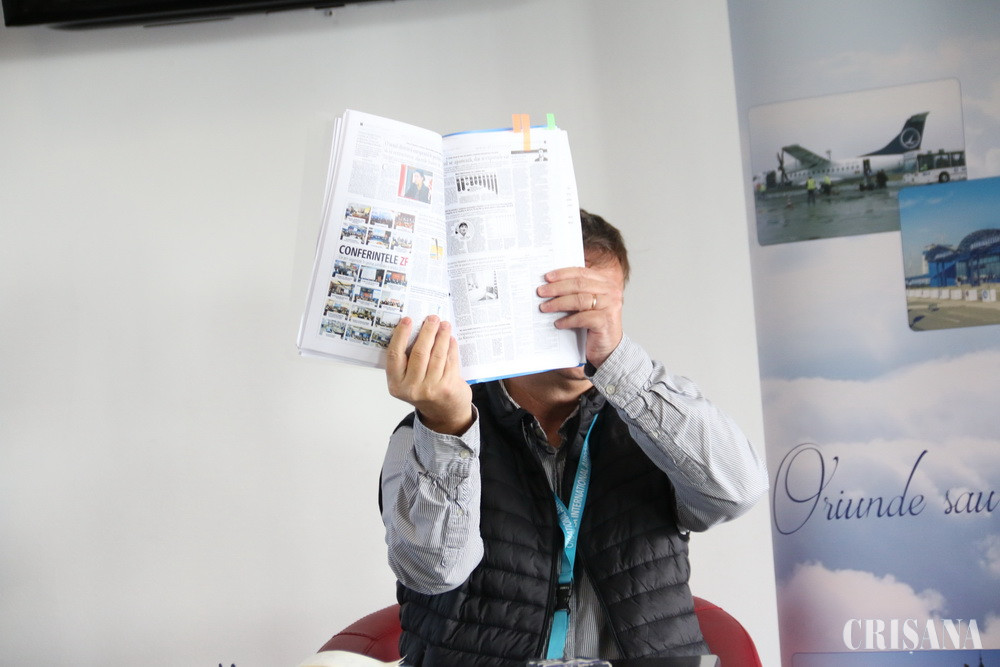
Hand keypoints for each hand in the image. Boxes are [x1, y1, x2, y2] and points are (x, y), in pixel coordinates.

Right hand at [385, 315, 473, 434]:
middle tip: (432, 318)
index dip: (401, 335)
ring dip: (441, 337)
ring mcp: (430, 389)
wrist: (444, 413)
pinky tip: (450, 339)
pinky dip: (451, 348)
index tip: (407, 319)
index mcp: (396, 384)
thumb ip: (408, 360)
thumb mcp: (408, 379)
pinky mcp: (447, 388)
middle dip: (427, 331)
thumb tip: (416, 328)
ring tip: (444, 325)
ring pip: (436, 355)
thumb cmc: (424, 390)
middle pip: (419, 352)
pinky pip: (449, 361)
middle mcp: (411, 388)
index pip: (395, 355)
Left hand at [537, 262, 624, 367]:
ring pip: (580, 300)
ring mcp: (610, 307)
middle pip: (579, 285)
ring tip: (545, 307)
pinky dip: (568, 320)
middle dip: (557, 288)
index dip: (563, 274)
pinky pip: (582, 318)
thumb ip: (577, 291)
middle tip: (541, 292)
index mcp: (605, 283)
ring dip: (559, 303)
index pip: (582, 272)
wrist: (608, 348)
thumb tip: (550, 283)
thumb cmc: (595, 324)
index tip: (547, 277)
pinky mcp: (605, 322)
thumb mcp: (587, 304)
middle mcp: (611, 292)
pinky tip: (558, 323)